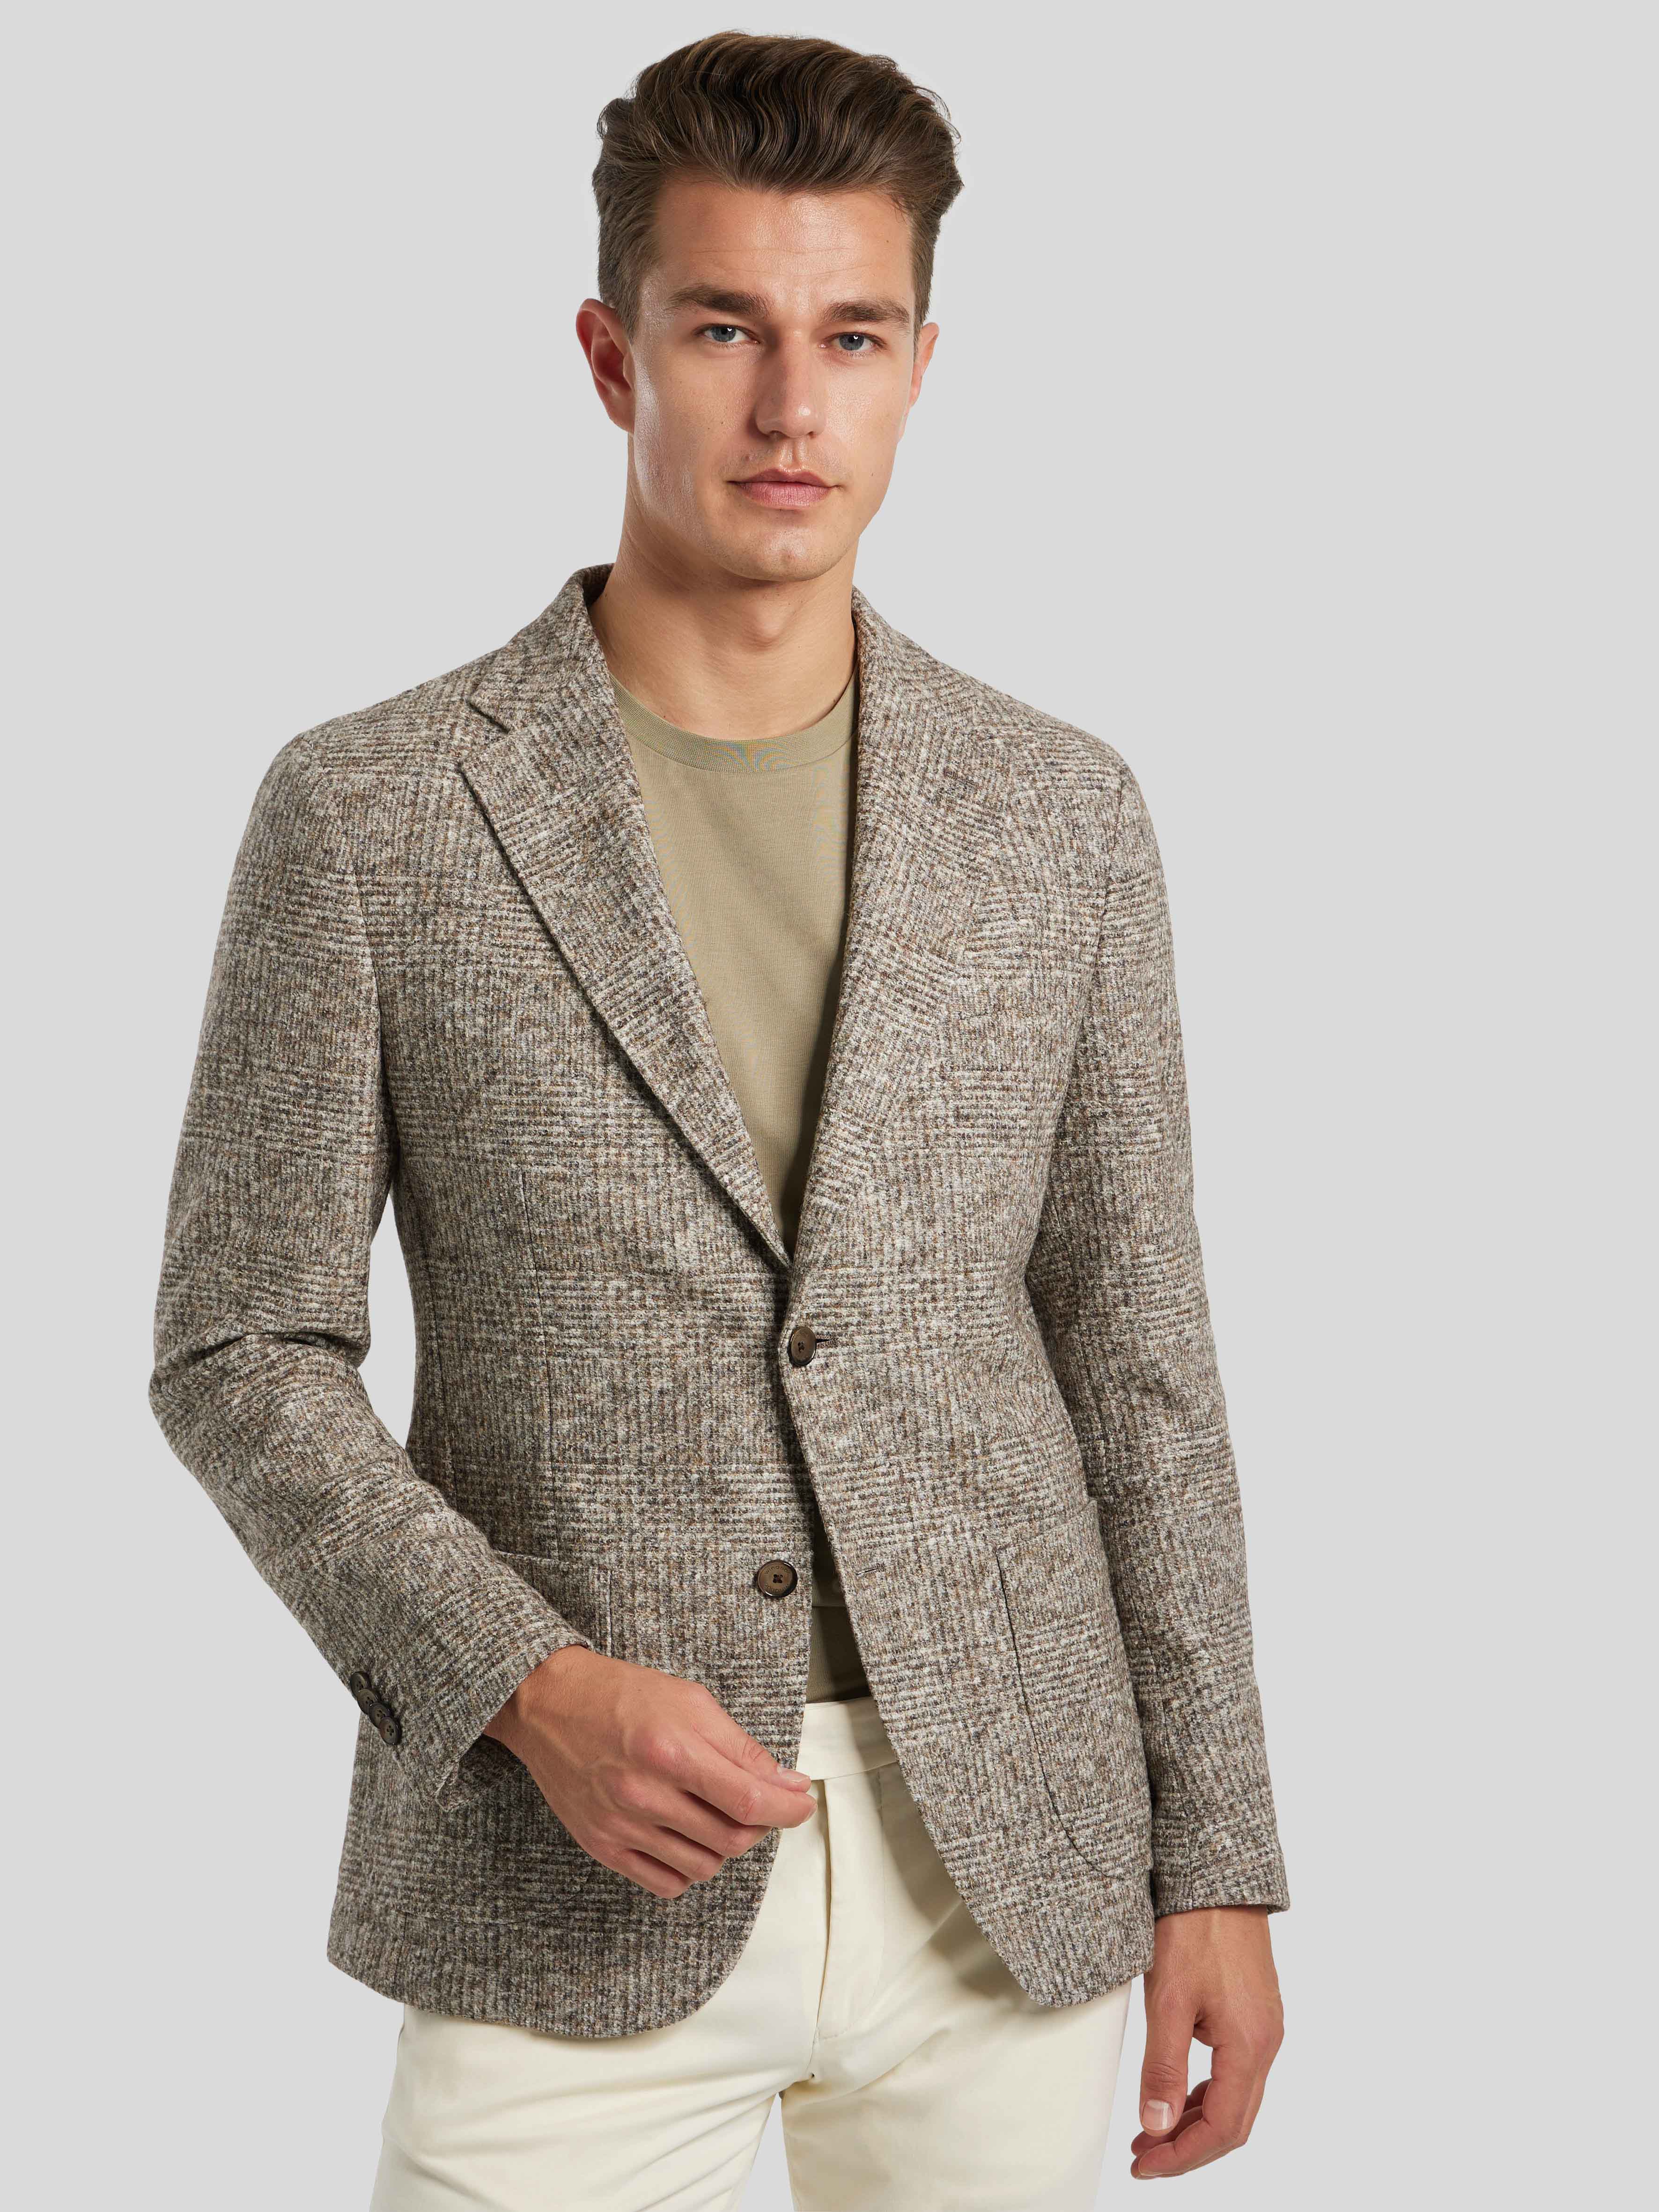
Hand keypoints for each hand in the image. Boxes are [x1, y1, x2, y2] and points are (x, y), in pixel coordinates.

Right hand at [484, 1645, 815, 1895]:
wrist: (547, 1705)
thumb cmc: (618, 1695)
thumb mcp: (690, 1701)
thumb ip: (740, 1747)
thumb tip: (785, 1782)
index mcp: (671, 1752)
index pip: (750, 1800)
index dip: (788, 1809)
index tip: (801, 1803)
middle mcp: (645, 1795)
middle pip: (732, 1838)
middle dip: (761, 1824)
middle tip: (762, 1802)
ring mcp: (621, 1826)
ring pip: (703, 1865)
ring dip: (727, 1845)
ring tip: (720, 1814)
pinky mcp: (603, 1846)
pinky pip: (665, 1883)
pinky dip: (689, 1868)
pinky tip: (689, 1838)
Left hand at [1130, 1905, 1282, 2178]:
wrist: (1217, 1878)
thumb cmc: (1194, 1929)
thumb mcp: (1169, 2001)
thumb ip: (1163, 2067)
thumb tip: (1155, 2125)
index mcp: (1250, 2046)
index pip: (1222, 2128)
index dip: (1182, 2155)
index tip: (1145, 2164)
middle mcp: (1265, 2043)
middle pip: (1233, 2123)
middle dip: (1188, 2148)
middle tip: (1144, 2157)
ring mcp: (1263, 2028)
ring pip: (1235, 2099)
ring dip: (1195, 2123)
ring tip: (1152, 2132)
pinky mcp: (1253, 2014)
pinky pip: (1234, 2072)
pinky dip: (1205, 2093)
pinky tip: (1176, 2095)